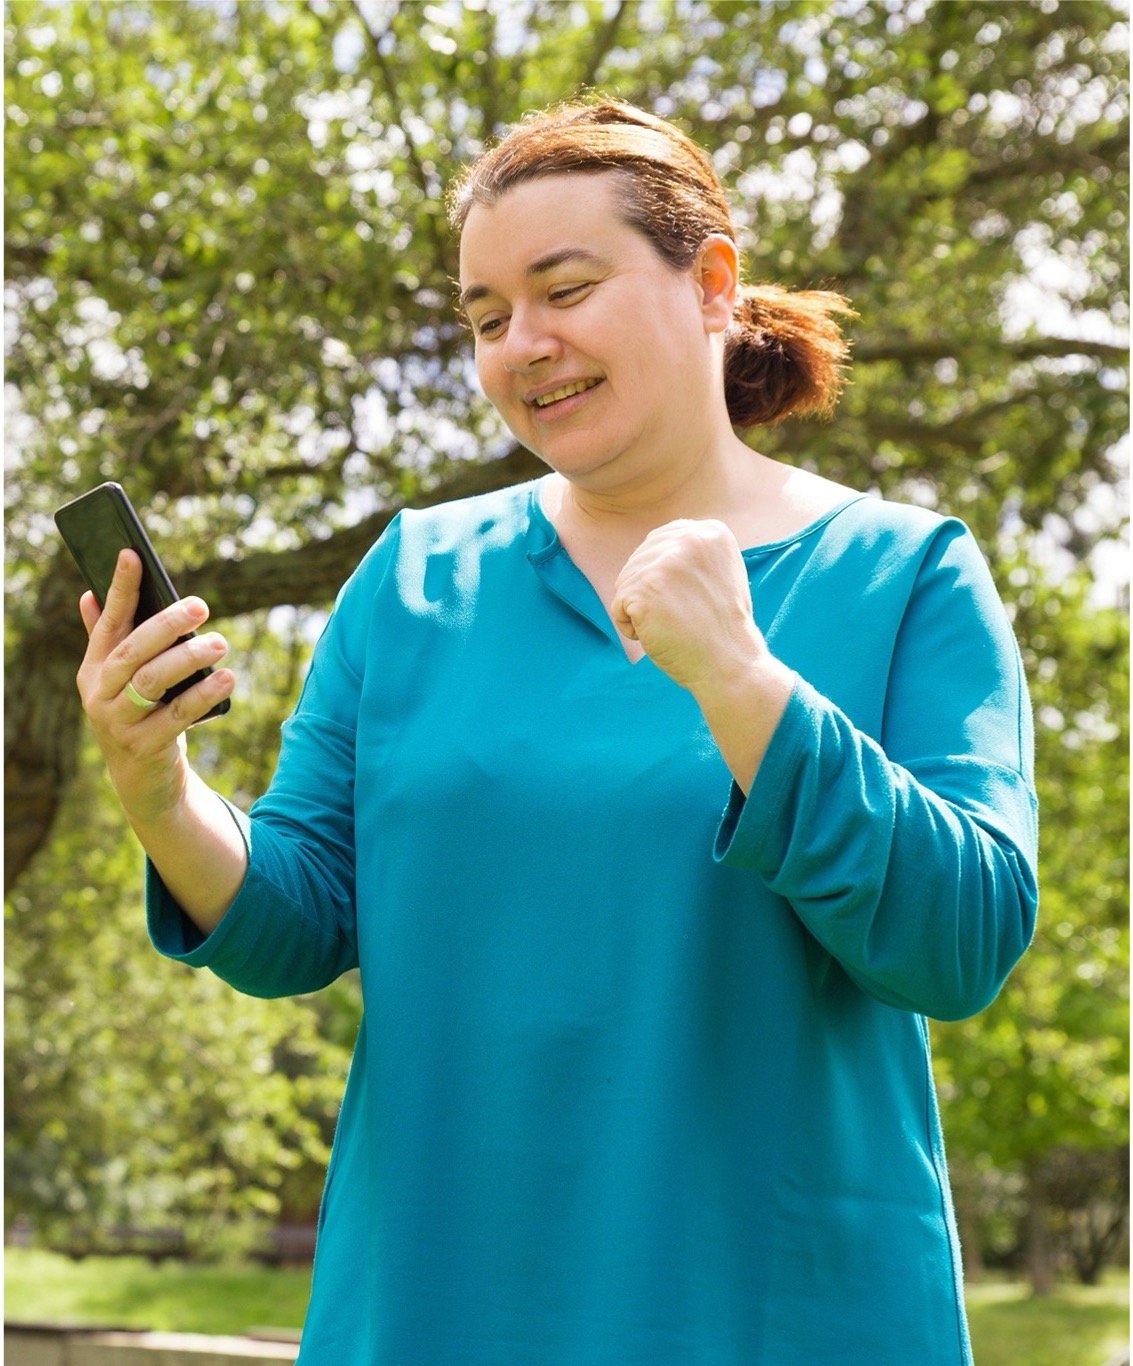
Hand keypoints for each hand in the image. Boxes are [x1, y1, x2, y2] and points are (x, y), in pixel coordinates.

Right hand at [76, 549, 234, 824]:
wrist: (143, 780)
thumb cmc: (139, 715)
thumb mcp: (122, 680)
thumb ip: (109, 640)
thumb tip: (89, 594)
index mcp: (94, 669)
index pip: (108, 622)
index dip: (120, 588)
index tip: (131, 554)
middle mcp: (99, 693)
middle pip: (132, 651)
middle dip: (166, 625)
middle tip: (201, 606)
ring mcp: (117, 723)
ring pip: (152, 682)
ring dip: (188, 659)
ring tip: (220, 643)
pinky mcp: (143, 748)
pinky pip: (176, 717)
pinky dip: (202, 696)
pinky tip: (227, 679)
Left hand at [610, 519, 766, 697]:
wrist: (730, 663)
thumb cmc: (721, 627)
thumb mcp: (717, 573)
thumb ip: (689, 553)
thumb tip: (650, 547)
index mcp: (711, 531)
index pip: (659, 542)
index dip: (663, 578)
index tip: (692, 600)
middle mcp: (689, 538)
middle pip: (639, 560)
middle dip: (651, 594)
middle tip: (686, 616)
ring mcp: (665, 563)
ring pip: (626, 583)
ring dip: (641, 611)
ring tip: (675, 624)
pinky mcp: (644, 588)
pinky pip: (618, 606)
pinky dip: (632, 628)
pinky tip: (660, 634)